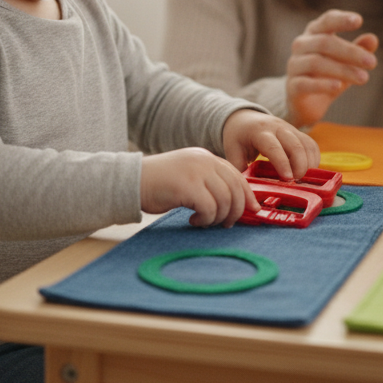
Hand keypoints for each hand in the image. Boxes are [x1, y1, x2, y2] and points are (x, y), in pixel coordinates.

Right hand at [140, 148, 258, 227]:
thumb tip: (234, 203)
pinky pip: (210, 208)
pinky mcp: (187, 186)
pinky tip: (193, 221)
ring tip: (205, 222)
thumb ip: (209, 182)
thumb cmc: (158, 184)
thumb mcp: (188, 175)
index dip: (248, 195)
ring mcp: (196, 172)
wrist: (130, 181)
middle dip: (236, 211)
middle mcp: (204, 161)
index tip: (252, 210)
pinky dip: (205, 220)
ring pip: (225, 200)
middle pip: (236, 189)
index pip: (237, 176)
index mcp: (206, 157)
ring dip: (218, 218)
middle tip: (226, 224)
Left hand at [220, 109, 319, 180]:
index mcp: (259, 132)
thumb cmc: (238, 138)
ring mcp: (290, 129)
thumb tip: (247, 192)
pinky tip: (309, 173)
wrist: (245, 119)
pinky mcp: (298, 133)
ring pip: (307, 144)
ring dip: (309, 164)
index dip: (282, 163)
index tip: (288, 179)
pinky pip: (311, 145)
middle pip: (295, 145)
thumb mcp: (233, 151)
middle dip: (300, 166)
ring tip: (303, 181)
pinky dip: (314, 159)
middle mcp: (277, 128)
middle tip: (297, 183)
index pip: (273, 147)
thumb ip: (239, 170)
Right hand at [285, 9, 378, 127]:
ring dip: (342, 70)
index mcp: (315, 33)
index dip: (341, 20)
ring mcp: (294, 65)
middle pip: (324, 43)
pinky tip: (338, 87)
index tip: (359, 20)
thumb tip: (373, 39)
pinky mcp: (292, 86)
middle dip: (350, 52)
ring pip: (316, 62)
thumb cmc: (328, 75)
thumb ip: (359, 50)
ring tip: (364, 78)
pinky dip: (322, 84)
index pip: (327, 21)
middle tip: (372, 62)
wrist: (306, 103)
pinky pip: (305, 83)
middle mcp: (301, 45)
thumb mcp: (347, 62)